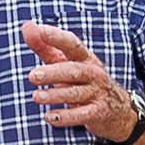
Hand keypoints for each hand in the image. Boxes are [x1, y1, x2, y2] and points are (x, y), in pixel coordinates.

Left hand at [24, 24, 136, 142]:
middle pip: (73, 70)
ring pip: (75, 93)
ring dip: (55, 95)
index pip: (72, 44)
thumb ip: (45, 47)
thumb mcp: (66, 63)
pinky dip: (65, 117)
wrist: (117, 109)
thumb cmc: (83, 81)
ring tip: (36, 97)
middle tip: (33, 76)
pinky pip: (81, 115)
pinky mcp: (98, 112)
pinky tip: (49, 117)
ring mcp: (97, 93)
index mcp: (84, 57)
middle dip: (52, 72)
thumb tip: (27, 26)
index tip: (41, 31)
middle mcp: (93, 73)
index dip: (57, 37)